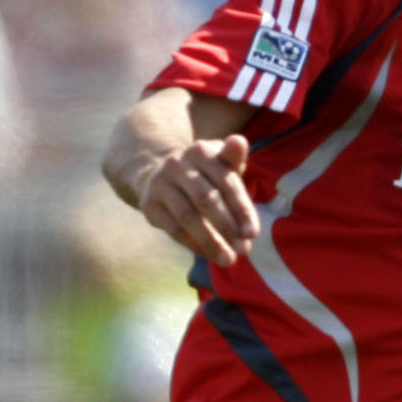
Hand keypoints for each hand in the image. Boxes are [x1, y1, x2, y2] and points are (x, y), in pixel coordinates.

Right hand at [132, 132, 258, 263]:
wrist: (161, 174)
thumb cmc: (205, 173)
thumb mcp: (221, 164)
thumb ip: (234, 158)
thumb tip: (239, 141)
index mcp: (201, 151)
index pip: (226, 182)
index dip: (241, 209)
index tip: (253, 233)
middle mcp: (177, 164)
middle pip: (206, 199)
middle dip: (227, 227)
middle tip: (243, 250)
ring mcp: (160, 184)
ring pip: (188, 217)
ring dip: (210, 242)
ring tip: (228, 260)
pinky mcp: (148, 204)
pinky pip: (173, 229)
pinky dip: (193, 245)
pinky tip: (209, 255)